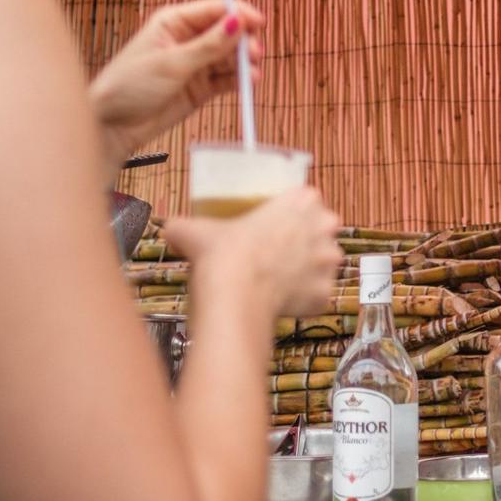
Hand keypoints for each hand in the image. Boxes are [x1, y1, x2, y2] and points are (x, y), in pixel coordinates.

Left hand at [90, 0, 264, 160]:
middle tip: (254, 53)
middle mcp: (187, 39)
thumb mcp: (171, 63)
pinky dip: (240, 80)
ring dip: (244, 62)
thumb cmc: (129, 86)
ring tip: (252, 73)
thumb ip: (208, 45)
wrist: (112, 125)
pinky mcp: (200, 88)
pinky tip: (249, 82)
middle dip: (244, 41)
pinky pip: (227, 79)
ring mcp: (195, 64)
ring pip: (230, 57)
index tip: (258, 23)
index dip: (239, 14)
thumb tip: (237, 21)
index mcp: (174, 22)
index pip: (215, 10)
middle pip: (227, 32)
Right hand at [162, 186, 342, 317]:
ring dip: (306, 271)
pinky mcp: (325, 294)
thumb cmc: (223, 254)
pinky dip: (303, 301)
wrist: (234, 293)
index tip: (278, 222)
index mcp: (302, 201)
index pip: (308, 198)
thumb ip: (185, 226)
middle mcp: (323, 229)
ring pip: (323, 265)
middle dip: (306, 240)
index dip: (294, 211)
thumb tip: (172, 229)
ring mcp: (328, 263)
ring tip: (279, 278)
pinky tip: (282, 301)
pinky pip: (317, 296)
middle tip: (278, 251)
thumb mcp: (197, 229)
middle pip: (321, 231)